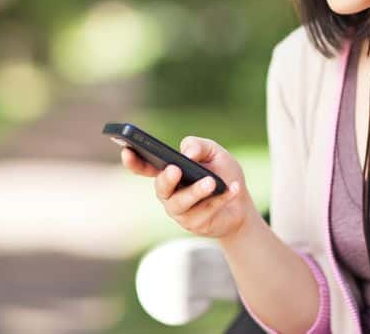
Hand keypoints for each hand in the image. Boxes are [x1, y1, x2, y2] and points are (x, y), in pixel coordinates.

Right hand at [120, 136, 253, 238]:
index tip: (127, 150)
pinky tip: (233, 188)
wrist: (242, 204)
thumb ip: (199, 146)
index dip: (133, 161)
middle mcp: (169, 194)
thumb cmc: (222, 174)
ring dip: (196, 192)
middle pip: (161, 188)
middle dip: (167, 179)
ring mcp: (180, 211)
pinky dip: (220, 199)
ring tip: (210, 182)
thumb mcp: (214, 152)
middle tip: (175, 169)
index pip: (145, 167)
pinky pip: (205, 211)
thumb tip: (187, 153)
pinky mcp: (195, 224)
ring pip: (181, 203)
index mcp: (168, 172)